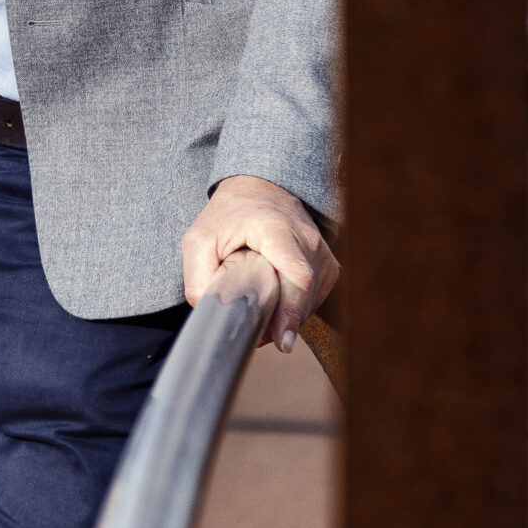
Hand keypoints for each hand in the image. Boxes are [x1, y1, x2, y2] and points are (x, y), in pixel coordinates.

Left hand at [181, 174, 336, 353]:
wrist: (259, 189)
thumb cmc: (229, 215)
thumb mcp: (199, 240)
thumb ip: (199, 278)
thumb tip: (212, 315)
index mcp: (276, 229)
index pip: (297, 273)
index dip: (291, 310)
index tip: (282, 338)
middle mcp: (306, 239)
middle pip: (304, 296)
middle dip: (282, 322)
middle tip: (260, 335)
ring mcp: (322, 253)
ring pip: (311, 302)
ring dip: (289, 317)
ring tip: (265, 310)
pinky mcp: (328, 265)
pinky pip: (316, 299)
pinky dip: (298, 309)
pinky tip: (280, 301)